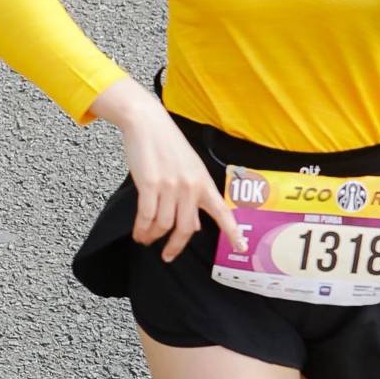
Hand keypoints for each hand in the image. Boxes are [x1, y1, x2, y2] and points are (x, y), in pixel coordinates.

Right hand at [90, 77, 245, 262]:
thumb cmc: (168, 146)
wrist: (148, 123)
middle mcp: (190, 186)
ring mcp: (170, 185)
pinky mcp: (149, 184)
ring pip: (164, 224)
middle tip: (167, 255)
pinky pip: (146, 216)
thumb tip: (196, 226)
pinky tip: (138, 232)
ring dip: (153, 236)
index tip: (241, 247)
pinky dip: (141, 229)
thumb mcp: (190, 169)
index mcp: (204, 182)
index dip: (233, 232)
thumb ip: (194, 198)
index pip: (223, 211)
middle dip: (175, 246)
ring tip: (146, 238)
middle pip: (186, 228)